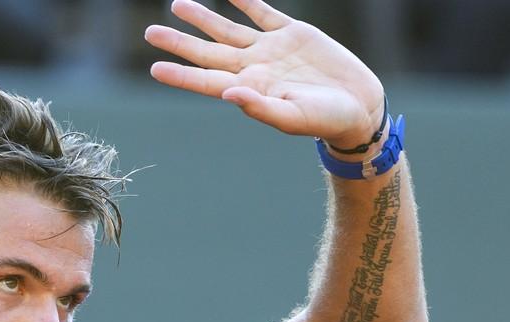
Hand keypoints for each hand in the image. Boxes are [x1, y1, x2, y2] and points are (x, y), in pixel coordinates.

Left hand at [145, 0, 384, 150]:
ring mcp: (271, 49)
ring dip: (203, 17)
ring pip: (228, 29)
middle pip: (208, 52)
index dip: (180, 74)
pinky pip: (263, 13)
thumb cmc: (324, 121)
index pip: (206, 80)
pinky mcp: (293, 33)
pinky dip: (246, 1)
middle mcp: (253, 68)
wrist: (358, 105)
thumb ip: (258, 106)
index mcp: (249, 90)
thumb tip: (227, 94)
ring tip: (177, 4)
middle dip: (180, 42)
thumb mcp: (292, 117)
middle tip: (150, 33)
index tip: (154, 68)